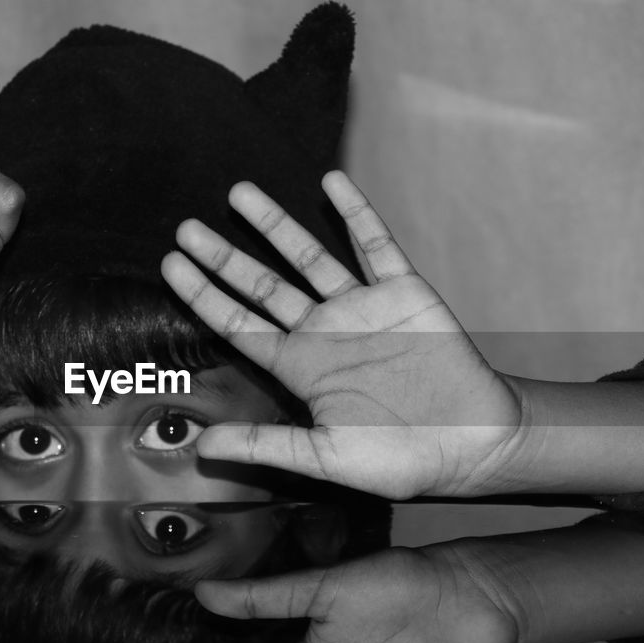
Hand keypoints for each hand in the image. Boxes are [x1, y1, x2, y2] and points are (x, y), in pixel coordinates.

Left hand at [160, 171, 523, 498]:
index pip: (239, 324)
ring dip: (275, 225)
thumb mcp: (323, 459)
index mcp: (300, 368)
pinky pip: (376, 246)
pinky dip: (355, 213)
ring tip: (238, 193)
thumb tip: (202, 447)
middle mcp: (324, 331)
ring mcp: (363, 308)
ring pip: (310, 257)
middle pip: (263, 285)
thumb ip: (265, 446)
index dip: (203, 295)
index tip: (170, 266)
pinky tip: (331, 181)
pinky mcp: (405, 292)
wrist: (473, 446)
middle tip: (186, 228)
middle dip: (224, 256)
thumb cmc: (399, 460)